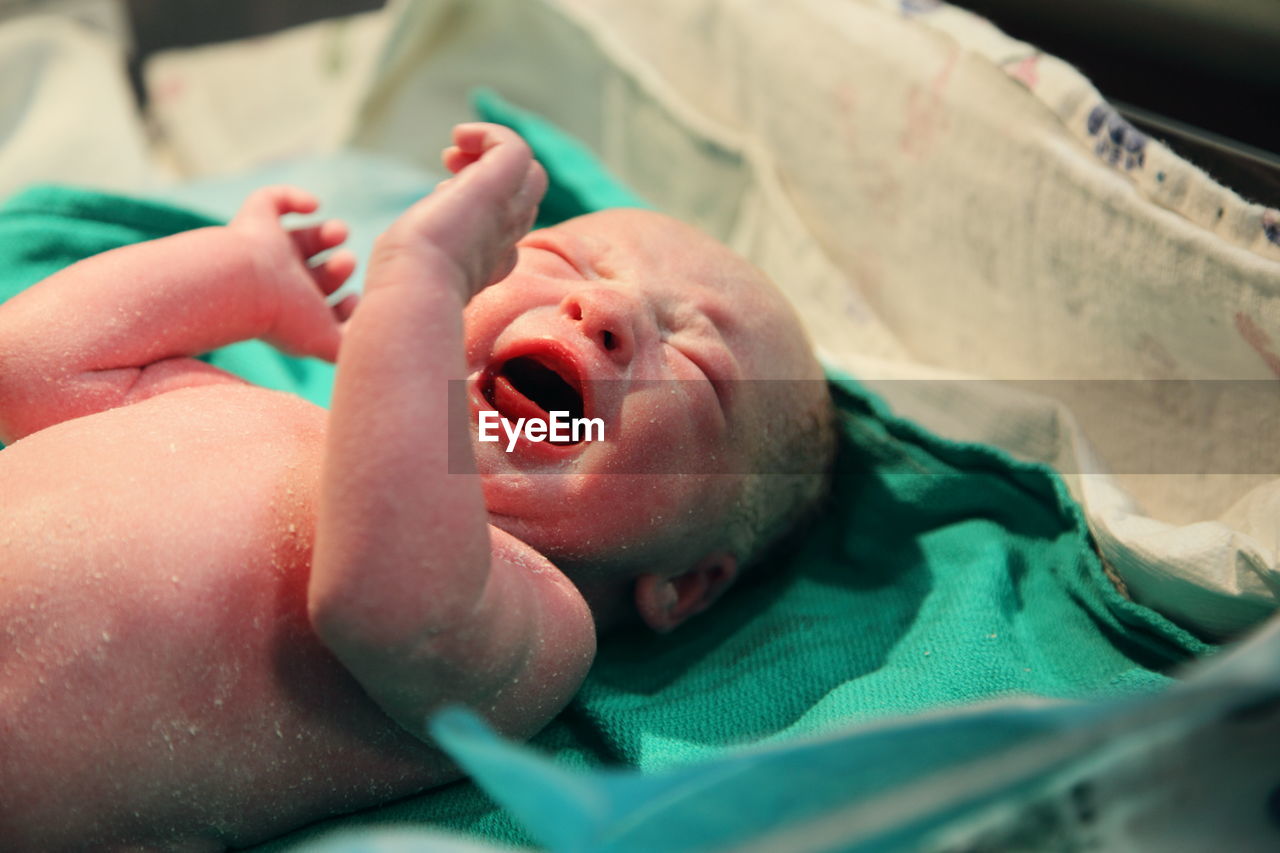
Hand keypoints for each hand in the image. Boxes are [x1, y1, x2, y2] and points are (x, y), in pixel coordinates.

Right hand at [230, 186, 356, 361]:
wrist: (243, 286)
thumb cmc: (287, 317)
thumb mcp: (329, 344)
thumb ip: (354, 347)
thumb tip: (376, 341)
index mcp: (296, 312)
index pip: (327, 308)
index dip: (348, 304)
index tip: (356, 301)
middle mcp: (282, 282)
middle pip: (321, 272)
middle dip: (342, 267)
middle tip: (345, 263)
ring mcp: (267, 250)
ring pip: (304, 238)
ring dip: (329, 232)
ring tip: (338, 233)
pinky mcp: (254, 219)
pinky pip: (272, 199)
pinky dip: (294, 197)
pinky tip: (312, 205)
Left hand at [372, 123, 546, 300]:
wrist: (415, 289)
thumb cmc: (404, 288)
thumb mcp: (419, 269)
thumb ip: (429, 252)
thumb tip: (417, 233)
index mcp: (490, 266)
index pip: (505, 229)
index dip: (481, 206)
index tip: (440, 200)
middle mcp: (506, 241)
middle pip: (524, 199)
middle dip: (491, 177)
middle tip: (448, 168)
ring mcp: (507, 214)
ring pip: (530, 175)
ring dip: (493, 155)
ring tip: (453, 155)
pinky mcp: (498, 187)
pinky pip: (514, 148)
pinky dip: (489, 134)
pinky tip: (458, 137)